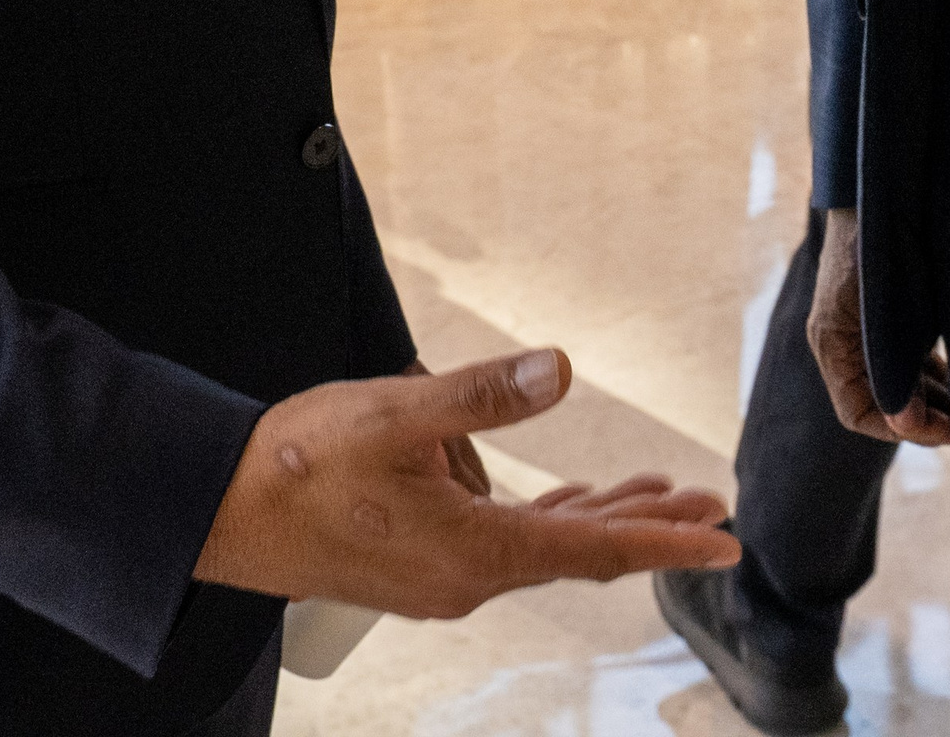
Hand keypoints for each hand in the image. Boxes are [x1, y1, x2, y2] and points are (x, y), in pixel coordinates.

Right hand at [193, 348, 735, 616]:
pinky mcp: (419, 561)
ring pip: (544, 547)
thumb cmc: (304, 460)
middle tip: (713, 506)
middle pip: (579, 551)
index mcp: (473, 552)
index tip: (725, 534)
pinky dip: (547, 521)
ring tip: (656, 494)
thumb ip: (483, 393)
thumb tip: (563, 369)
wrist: (224, 510)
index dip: (664, 536)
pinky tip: (558, 505)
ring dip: (600, 519)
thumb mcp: (397, 410)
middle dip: (648, 524)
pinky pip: (505, 544)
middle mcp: (467, 578)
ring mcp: (442, 575)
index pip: (592, 549)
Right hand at [805, 208, 949, 446]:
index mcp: (832, 344)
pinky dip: (932, 374)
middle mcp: (844, 344)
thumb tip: (903, 421)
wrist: (878, 189)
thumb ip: (890, 364)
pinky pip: (906, 360)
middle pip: (883, 402)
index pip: (858, 413)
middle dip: (925, 418)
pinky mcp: (885, 317)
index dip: (899, 429)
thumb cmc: (875, 244)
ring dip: (933, 399)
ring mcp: (864, 330)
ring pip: (899, 383)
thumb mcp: (882, 309)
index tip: (941, 429)